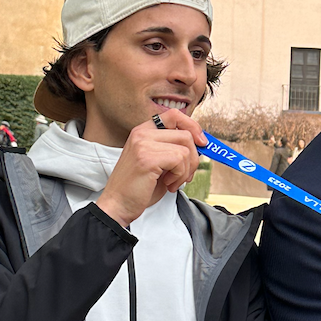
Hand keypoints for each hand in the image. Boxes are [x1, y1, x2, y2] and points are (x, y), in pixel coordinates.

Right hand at [96, 109, 207, 226]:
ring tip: (173, 182)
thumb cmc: (139, 187)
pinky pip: (179, 160)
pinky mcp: (147, 158)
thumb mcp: (159, 162)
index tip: (202, 143)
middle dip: (194, 158)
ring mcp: (143, 144)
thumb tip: (201, 144)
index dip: (193, 126)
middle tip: (185, 175)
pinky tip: (168, 184)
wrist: (118, 204)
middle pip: (186, 134)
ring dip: (186, 170)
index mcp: (144, 131)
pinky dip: (180, 176)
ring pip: (185, 149)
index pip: (174, 115)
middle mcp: (142, 133)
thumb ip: (174, 149)